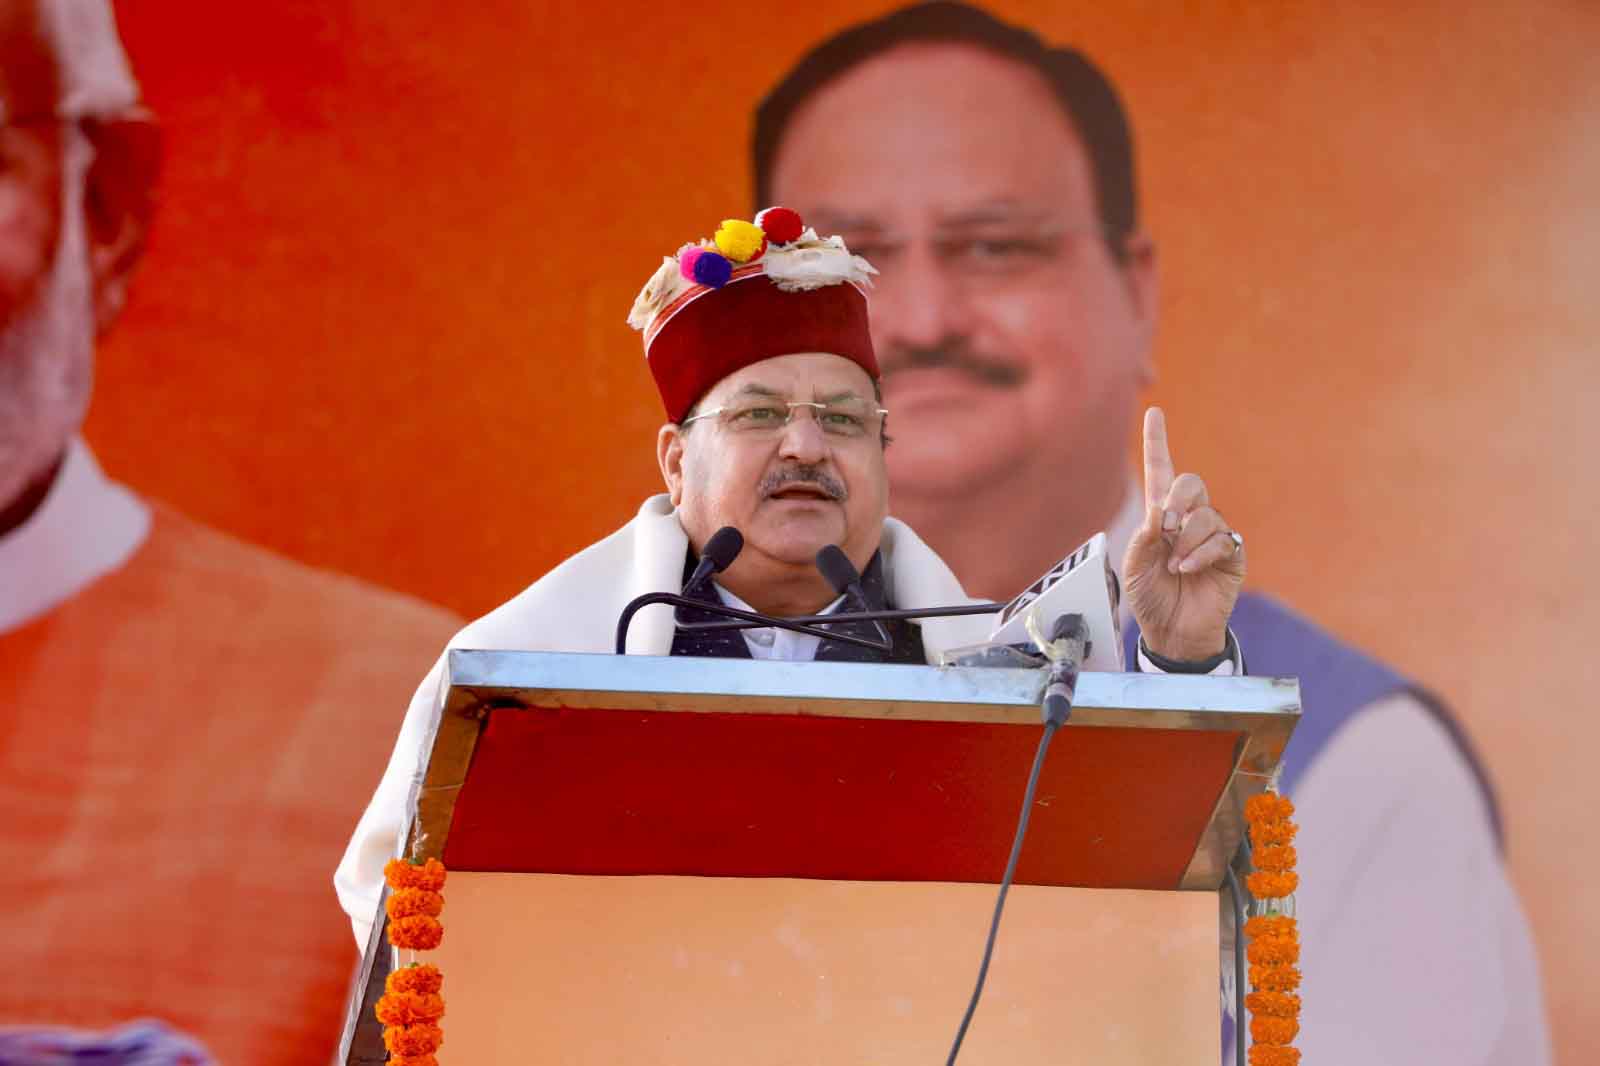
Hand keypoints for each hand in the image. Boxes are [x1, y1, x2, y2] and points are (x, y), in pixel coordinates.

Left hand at [1123, 407, 1244, 661]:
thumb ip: (1142, 538)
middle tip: (1164, 527)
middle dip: (1177, 501)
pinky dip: (1201, 554)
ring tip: (1174, 566)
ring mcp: (1211, 536)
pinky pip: (1221, 540)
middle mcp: (1188, 520)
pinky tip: (1188, 570)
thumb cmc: (1150, 598)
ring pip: (1205, 515)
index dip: (1158, 441)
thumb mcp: (1134, 567)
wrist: (1172, 631)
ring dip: (1185, 540)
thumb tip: (1160, 514)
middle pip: (1191, 483)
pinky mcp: (1230, 556)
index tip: (1155, 412)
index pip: (1161, 471)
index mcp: (1160, 516)